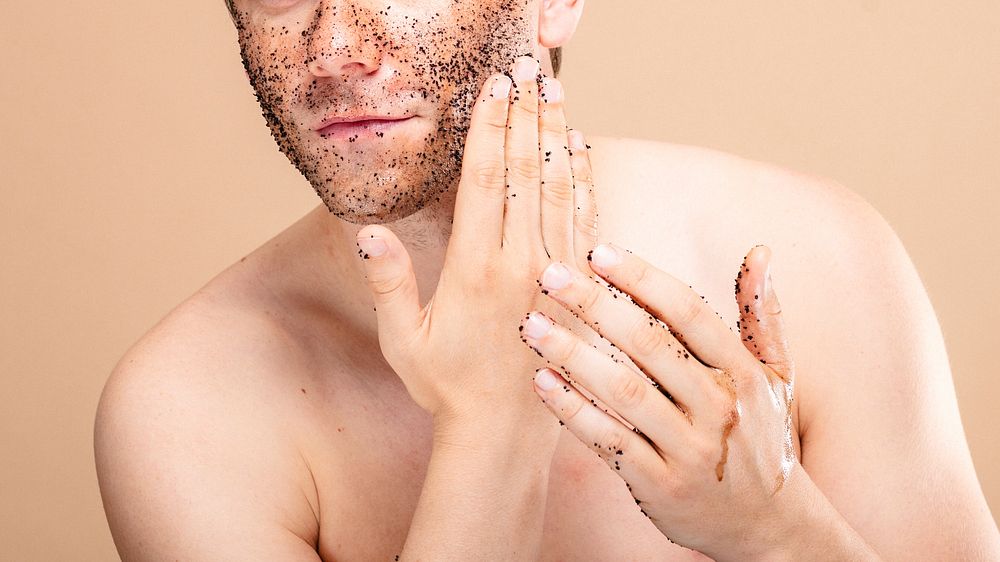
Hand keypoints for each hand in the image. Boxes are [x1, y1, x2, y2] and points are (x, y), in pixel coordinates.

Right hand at [355, 56, 598, 429]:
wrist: (506, 433)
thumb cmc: (447, 387)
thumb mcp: (403, 340)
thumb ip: (388, 282)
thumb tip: (366, 230)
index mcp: (476, 268)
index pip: (487, 180)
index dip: (491, 126)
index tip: (495, 84)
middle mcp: (523, 263)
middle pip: (529, 171)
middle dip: (526, 113)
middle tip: (529, 66)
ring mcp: (558, 273)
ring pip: (563, 188)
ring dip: (558, 135)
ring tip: (554, 91)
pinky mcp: (581, 287)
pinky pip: (587, 220)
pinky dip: (585, 179)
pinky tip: (580, 148)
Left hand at [521, 243, 799, 558]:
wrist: (770, 525)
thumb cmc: (762, 435)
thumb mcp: (775, 375)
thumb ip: (762, 315)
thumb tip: (760, 252)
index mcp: (741, 372)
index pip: (688, 313)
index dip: (642, 279)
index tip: (599, 252)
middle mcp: (717, 408)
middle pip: (649, 345)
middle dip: (596, 305)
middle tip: (551, 274)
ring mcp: (689, 450)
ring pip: (623, 392)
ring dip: (573, 355)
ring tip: (533, 325)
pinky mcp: (660, 485)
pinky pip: (608, 441)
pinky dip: (573, 411)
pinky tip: (541, 382)